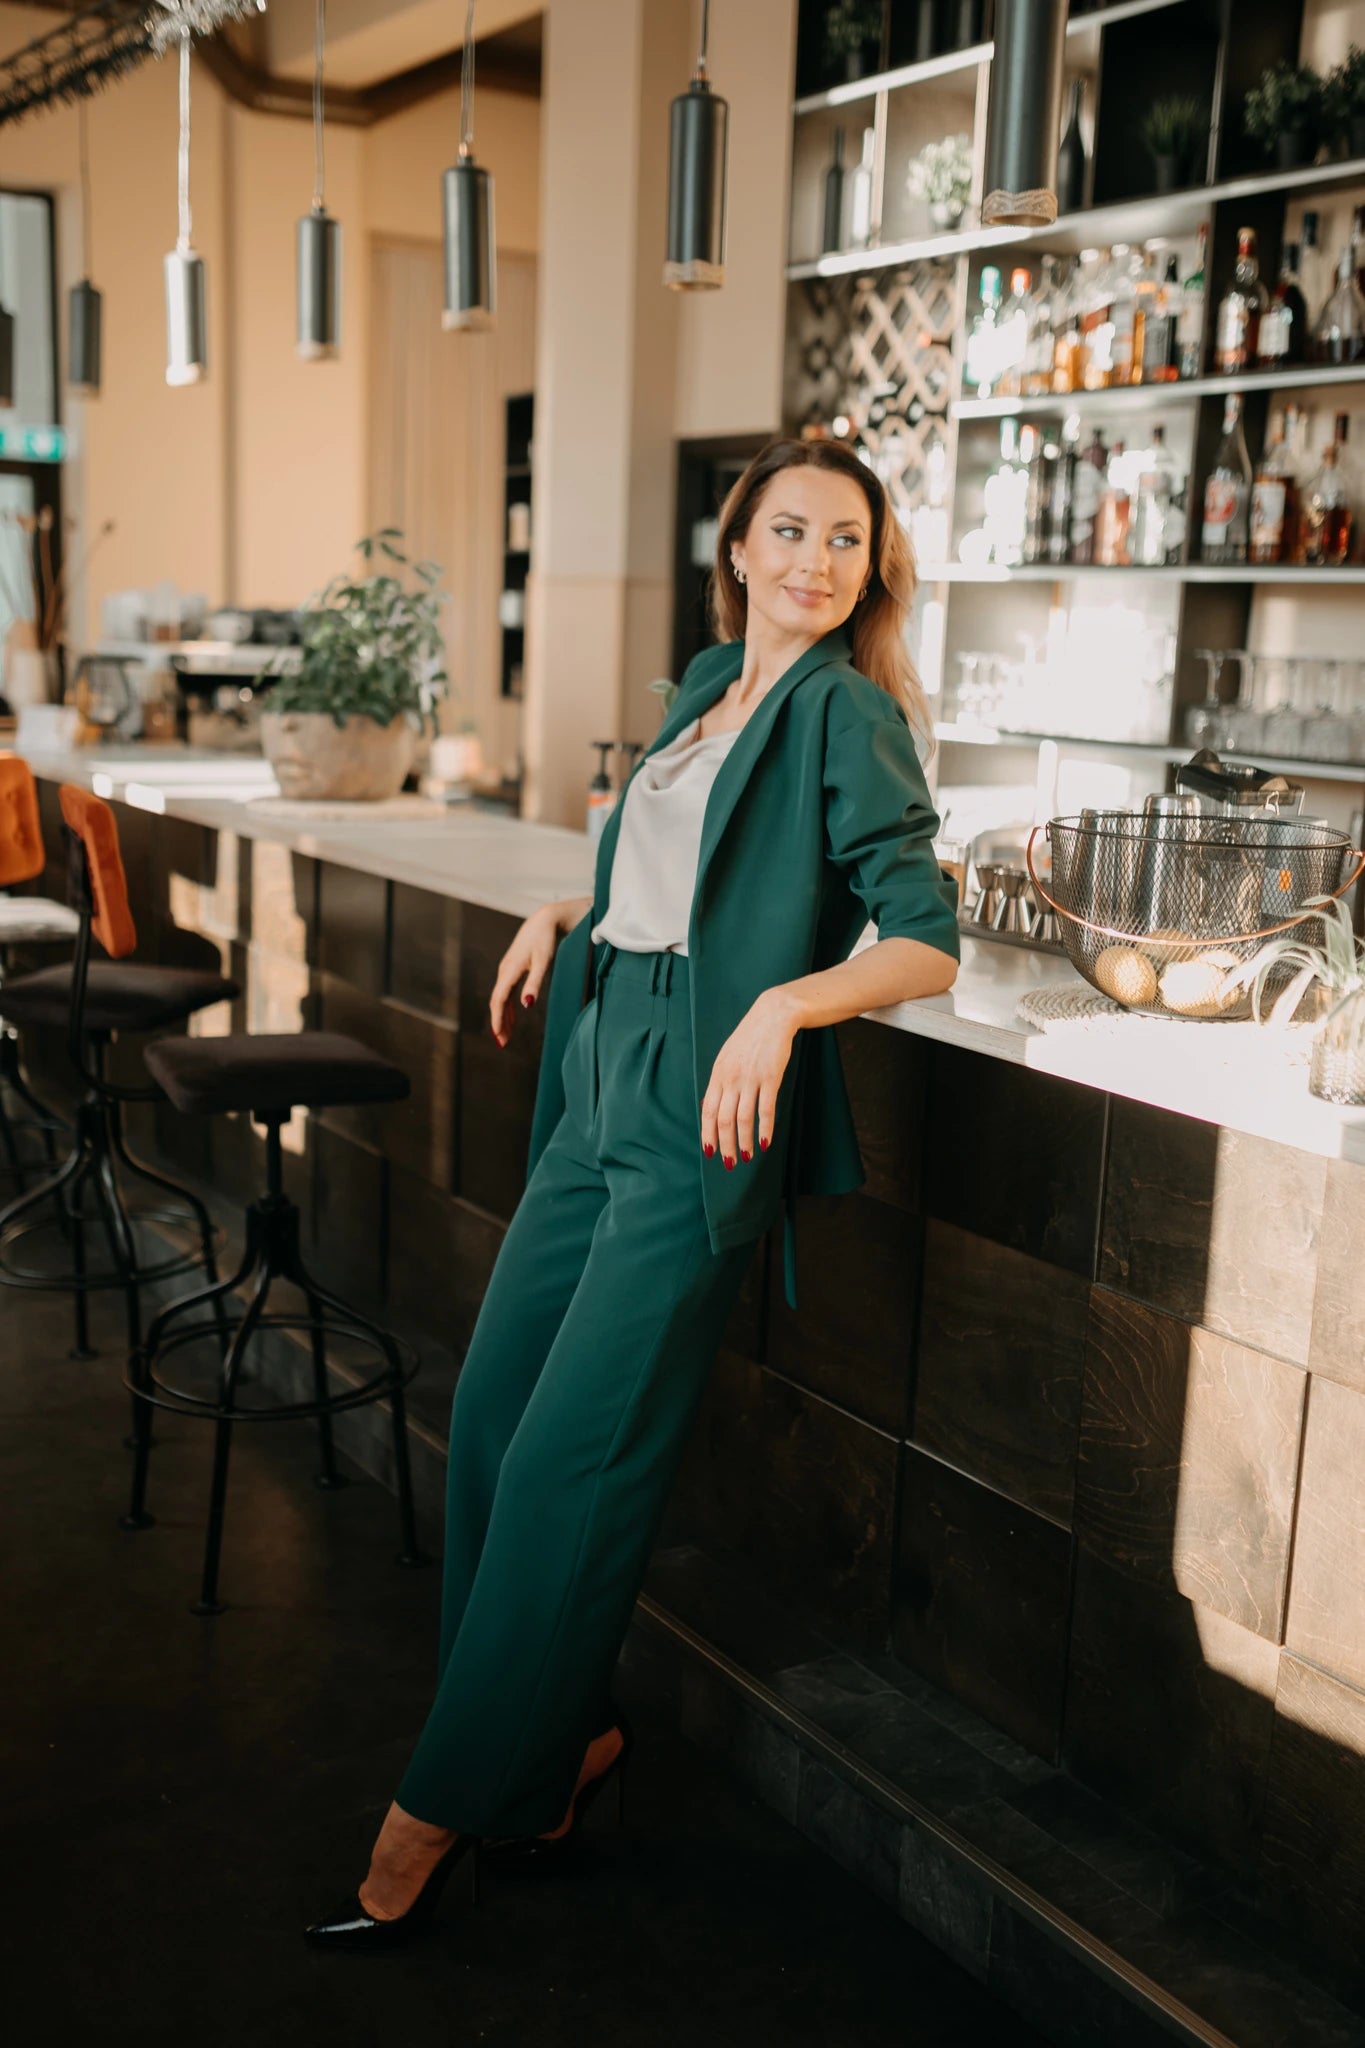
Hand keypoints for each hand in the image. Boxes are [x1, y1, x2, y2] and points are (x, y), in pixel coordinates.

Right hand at [489, 903, 565, 1046]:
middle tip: (502, 1043)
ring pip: (501, 998)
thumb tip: (526, 1005)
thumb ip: (534, 984)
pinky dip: (508, 1006)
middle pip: (497, 1002)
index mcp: (509, 970)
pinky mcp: (513, 968)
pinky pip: (507, 991)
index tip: (499, 1037)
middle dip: (499, 1023)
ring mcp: (508, 969)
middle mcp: (505, 971)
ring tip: (507, 1035)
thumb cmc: (546, 939)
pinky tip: (513, 1016)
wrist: (545, 920)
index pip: (498, 1000)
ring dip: (503, 1016)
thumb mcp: (543, 962)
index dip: (497, 1020)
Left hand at [700, 988, 801, 1168]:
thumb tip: (711, 1107)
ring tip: (746, 1157)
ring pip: (743, 1118)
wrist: (773, 1016)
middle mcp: (731, 1078)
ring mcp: (750, 1078)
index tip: (710, 1152)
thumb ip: (720, 1082)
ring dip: (744, 1142)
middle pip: (723, 1119)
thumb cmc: (750, 1038)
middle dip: (725, 1145)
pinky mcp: (770, 1077)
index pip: (707, 1110)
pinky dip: (765, 1129)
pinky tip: (765, 1143)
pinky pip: (765, 1109)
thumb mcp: (727, 1057)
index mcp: (718, 1074)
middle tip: (730, 1163)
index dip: (708, 1134)